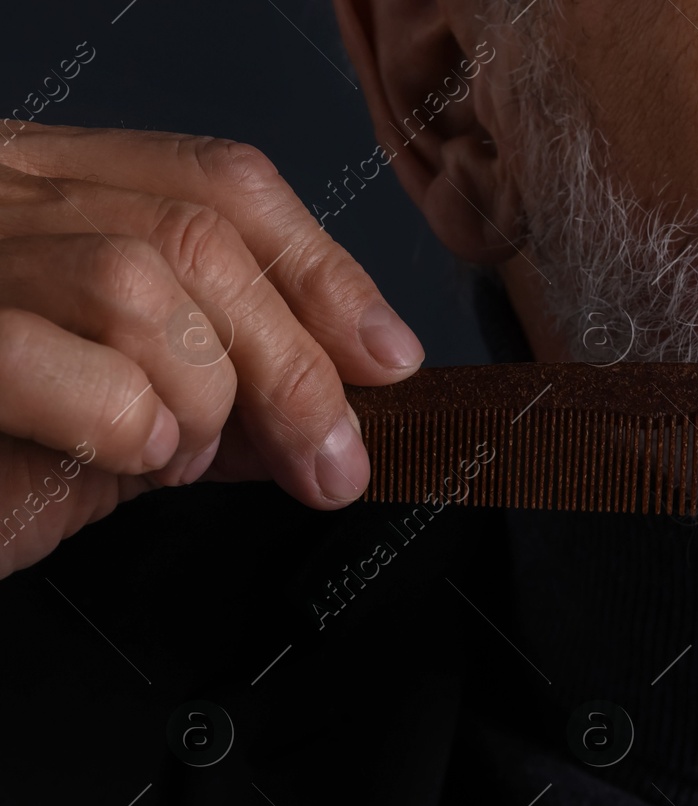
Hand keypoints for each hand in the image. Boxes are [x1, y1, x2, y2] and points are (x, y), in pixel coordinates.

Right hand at [0, 121, 423, 578]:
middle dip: (294, 363)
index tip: (387, 358)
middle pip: (200, 237)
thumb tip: (344, 401)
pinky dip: (134, 428)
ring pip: (145, 285)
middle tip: (331, 459)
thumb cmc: (0, 450)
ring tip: (170, 455)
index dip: (322, 269)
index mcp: (49, 188)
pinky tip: (124, 456)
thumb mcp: (129, 408)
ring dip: (201, 400)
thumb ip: (226, 388)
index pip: (220, 182)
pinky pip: (78, 368)